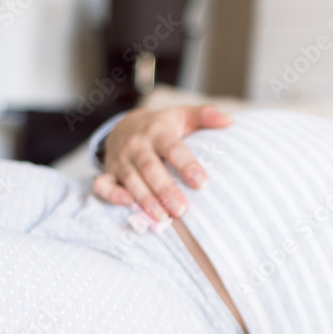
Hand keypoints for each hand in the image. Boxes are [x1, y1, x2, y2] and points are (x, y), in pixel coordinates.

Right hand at [92, 105, 232, 220]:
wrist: (124, 125)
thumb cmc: (162, 126)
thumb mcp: (183, 115)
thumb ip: (205, 116)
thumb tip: (229, 120)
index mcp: (158, 131)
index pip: (173, 148)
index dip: (187, 165)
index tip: (203, 183)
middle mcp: (137, 145)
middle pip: (151, 168)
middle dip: (166, 190)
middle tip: (182, 210)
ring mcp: (120, 159)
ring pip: (131, 180)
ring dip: (145, 200)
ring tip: (163, 218)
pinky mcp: (108, 172)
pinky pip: (103, 185)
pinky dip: (112, 195)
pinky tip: (128, 205)